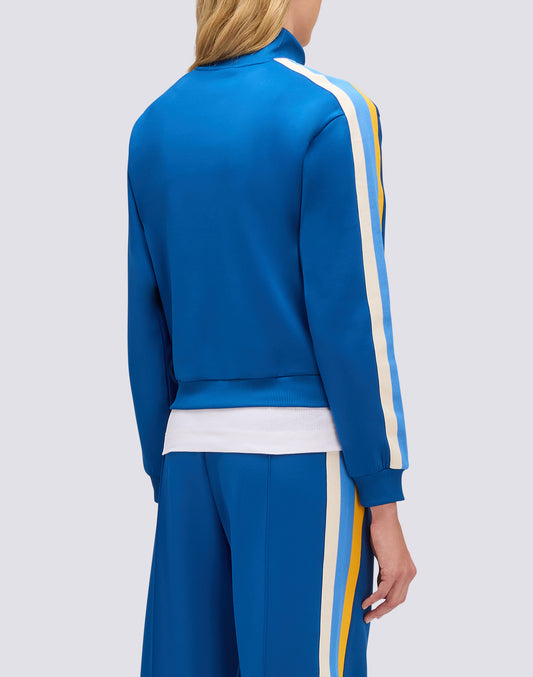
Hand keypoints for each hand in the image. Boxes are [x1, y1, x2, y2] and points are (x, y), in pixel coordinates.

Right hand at [361, 502, 416, 622]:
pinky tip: (365, 603)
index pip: (401, 594)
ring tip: (367, 616)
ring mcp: (402, 573)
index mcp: (409, 571)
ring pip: (391, 599)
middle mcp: (409, 574)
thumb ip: (386, 570)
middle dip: (384, 611)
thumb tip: (379, 583)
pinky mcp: (393, 570)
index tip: (378, 610)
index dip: (389, 604)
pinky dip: (373, 599)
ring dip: (378, 610)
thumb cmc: (383, 533)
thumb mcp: (387, 556)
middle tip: (371, 617)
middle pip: (398, 600)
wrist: (385, 519)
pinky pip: (382, 591)